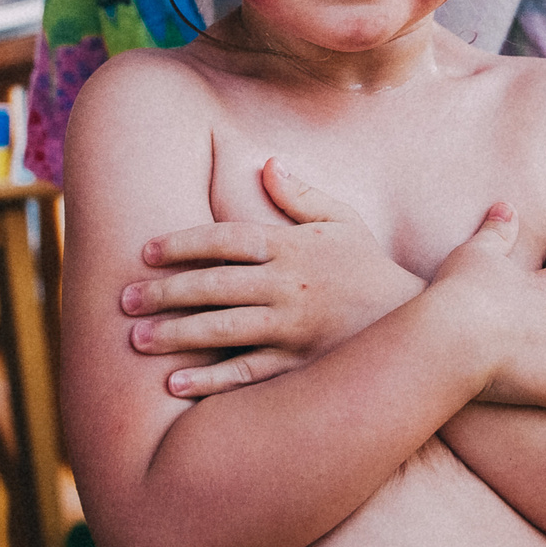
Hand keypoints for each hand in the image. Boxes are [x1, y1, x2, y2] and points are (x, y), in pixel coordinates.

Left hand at [125, 160, 419, 396]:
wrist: (422, 325)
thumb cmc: (372, 270)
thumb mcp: (343, 221)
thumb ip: (302, 194)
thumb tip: (266, 163)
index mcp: (292, 247)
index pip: (226, 240)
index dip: (183, 244)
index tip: (146, 251)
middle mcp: (288, 286)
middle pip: (215, 285)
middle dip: (165, 291)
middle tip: (124, 299)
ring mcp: (293, 328)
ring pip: (223, 330)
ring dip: (177, 335)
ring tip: (137, 340)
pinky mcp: (300, 367)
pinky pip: (248, 374)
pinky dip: (211, 380)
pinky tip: (176, 383)